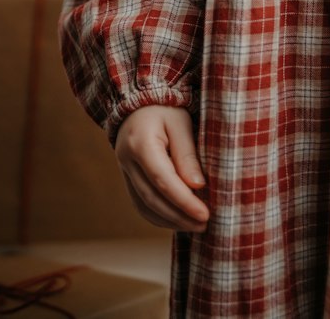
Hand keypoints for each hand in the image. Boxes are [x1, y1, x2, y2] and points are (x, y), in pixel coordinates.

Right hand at [114, 104, 211, 233]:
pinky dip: (159, 216)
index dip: (184, 201)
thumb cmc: (166, 109)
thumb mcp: (181, 122)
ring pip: (144, 205)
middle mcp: (127, 161)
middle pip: (152, 198)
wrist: (140, 102)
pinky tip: (177, 220)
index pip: (163, 180)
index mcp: (141, 143)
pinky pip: (141, 203)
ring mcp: (124, 171)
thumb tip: (198, 186)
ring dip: (170, 221)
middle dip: (179, 216)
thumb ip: (187, 154)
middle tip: (204, 225)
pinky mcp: (128, 178)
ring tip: (195, 226)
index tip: (204, 214)